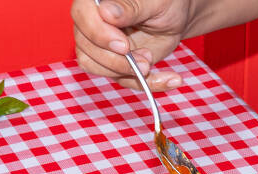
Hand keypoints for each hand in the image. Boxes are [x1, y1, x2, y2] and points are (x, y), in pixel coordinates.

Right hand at [71, 0, 191, 90]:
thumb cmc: (164, 2)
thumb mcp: (154, 2)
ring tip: (150, 62)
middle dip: (117, 60)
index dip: (99, 34)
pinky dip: (146, 83)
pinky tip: (169, 79)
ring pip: (96, 67)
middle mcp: (93, 22)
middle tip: (145, 59)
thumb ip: (130, 7)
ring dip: (127, 72)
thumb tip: (106, 12)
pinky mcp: (113, 63)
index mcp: (96, 1)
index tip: (124, 46)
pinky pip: (121, 80)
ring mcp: (100, 45)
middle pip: (87, 47)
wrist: (175, 18)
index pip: (82, 16)